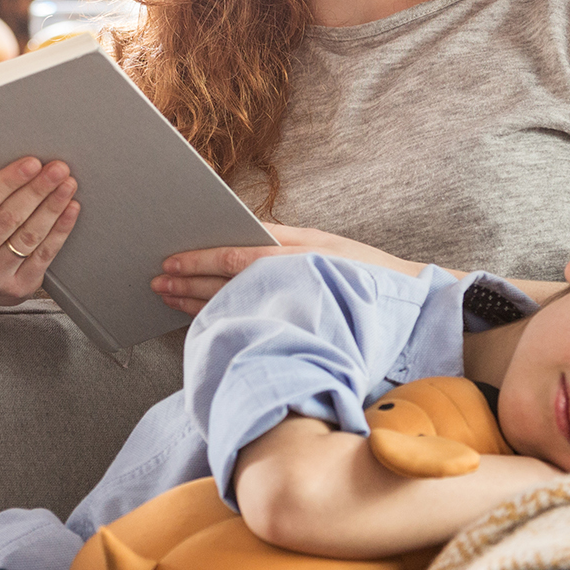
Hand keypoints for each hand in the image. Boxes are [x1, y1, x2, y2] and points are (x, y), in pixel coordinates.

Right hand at [0, 154, 79, 309]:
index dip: (8, 182)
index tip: (31, 162)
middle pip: (9, 219)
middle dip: (37, 191)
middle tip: (58, 168)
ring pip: (29, 237)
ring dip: (52, 208)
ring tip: (67, 184)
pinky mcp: (16, 289)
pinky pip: (43, 257)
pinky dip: (60, 231)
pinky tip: (70, 209)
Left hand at [151, 225, 433, 315]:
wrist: (412, 301)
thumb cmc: (362, 273)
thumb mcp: (324, 248)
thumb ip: (282, 247)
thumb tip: (233, 248)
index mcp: (297, 247)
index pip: (237, 254)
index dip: (199, 259)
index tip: (169, 263)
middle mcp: (295, 271)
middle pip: (229, 279)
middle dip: (189, 281)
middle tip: (156, 282)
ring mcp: (300, 299)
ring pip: (238, 301)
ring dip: (199, 302)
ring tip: (167, 298)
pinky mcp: (308, 323)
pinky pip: (258, 323)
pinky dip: (228, 321)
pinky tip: (206, 322)